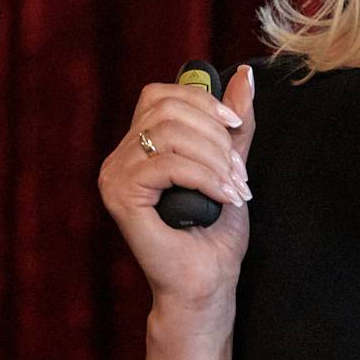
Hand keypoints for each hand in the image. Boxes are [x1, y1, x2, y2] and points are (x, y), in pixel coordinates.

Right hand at [97, 64, 256, 311]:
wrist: (206, 284)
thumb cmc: (214, 232)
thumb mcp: (230, 166)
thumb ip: (234, 126)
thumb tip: (244, 76)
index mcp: (138, 147)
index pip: (161, 95)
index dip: (202, 101)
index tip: (235, 127)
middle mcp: (119, 158)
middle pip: (167, 109)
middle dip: (215, 136)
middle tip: (239, 174)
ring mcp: (114, 176)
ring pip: (168, 134)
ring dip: (214, 158)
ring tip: (235, 189)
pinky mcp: (120, 197)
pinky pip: (165, 165)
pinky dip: (204, 176)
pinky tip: (223, 197)